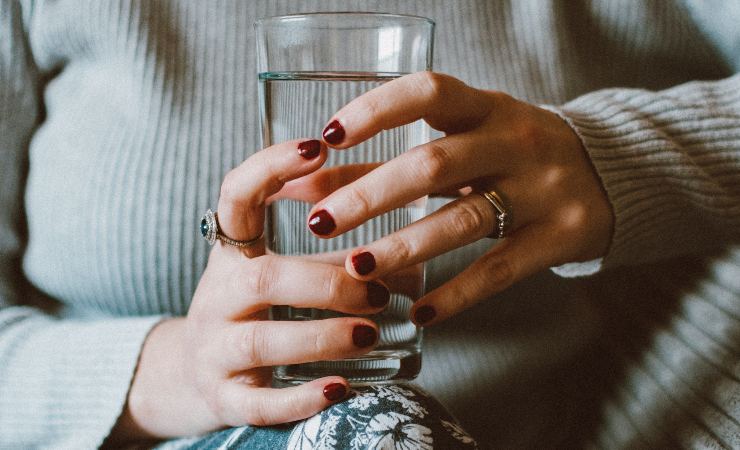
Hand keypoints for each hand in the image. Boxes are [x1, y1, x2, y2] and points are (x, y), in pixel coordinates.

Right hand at [110, 139, 388, 441]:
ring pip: (261, 341)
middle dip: (325, 282)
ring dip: (322, 335)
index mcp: (231, 255)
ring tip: (370, 333)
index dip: (270, 167)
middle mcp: (215, 297)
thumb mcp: (279, 276)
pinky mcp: (222, 399)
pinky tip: (340, 389)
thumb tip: (412, 261)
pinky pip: (258, 403)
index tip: (318, 146)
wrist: (191, 376)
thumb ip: (333, 261)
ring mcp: (213, 351)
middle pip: (262, 280)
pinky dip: (300, 398)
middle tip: (379, 291)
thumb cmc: (253, 314)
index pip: (235, 196)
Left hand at [305, 72, 613, 325]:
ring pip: (463, 220)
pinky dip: (456, 294)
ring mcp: (542, 190)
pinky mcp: (560, 236)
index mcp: (487, 107)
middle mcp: (516, 142)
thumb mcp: (462, 142)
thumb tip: (306, 184)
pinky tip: (419, 313)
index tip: (328, 136)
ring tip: (355, 269)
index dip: (376, 111)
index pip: (428, 92)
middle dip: (371, 195)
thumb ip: (386, 160)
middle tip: (320, 222)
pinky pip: (500, 270)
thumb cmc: (513, 153)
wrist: (611, 174)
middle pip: (434, 164)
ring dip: (403, 247)